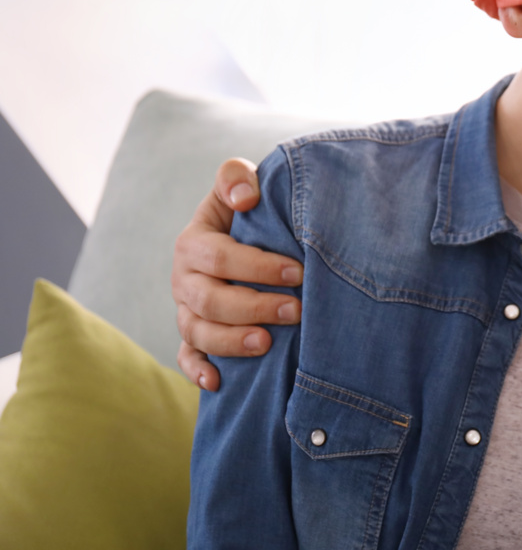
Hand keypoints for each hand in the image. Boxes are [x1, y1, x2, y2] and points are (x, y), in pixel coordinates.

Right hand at [172, 158, 302, 390]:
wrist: (244, 235)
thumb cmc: (249, 210)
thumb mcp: (240, 185)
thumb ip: (236, 177)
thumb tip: (246, 197)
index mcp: (194, 243)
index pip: (219, 256)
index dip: (256, 265)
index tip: (298, 270)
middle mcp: (185, 279)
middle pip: (209, 300)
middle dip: (253, 307)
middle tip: (295, 310)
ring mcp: (186, 309)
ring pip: (198, 332)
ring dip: (231, 342)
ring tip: (268, 344)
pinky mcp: (193, 334)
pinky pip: (187, 356)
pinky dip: (197, 371)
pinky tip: (218, 382)